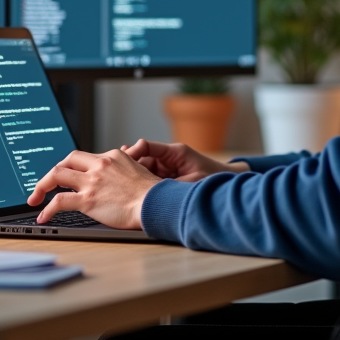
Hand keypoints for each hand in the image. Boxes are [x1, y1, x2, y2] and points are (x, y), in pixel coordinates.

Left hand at [27, 149, 159, 228]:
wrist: (156, 203)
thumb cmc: (152, 192)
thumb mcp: (139, 169)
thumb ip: (124, 167)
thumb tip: (120, 168)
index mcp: (112, 157)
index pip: (84, 157)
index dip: (72, 168)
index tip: (66, 177)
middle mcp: (100, 165)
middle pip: (67, 160)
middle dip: (52, 172)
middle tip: (44, 185)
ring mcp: (92, 181)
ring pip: (56, 175)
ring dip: (42, 186)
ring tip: (35, 199)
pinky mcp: (88, 200)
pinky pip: (58, 202)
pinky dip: (47, 209)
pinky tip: (43, 217)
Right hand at [122, 138, 249, 182]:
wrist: (226, 186)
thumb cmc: (212, 179)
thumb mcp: (190, 182)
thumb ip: (169, 184)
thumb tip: (150, 188)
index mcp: (174, 152)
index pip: (146, 146)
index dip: (132, 153)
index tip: (122, 162)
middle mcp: (168, 157)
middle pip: (141, 159)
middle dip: (128, 167)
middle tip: (114, 175)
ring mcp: (166, 168)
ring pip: (142, 170)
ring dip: (133, 178)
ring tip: (119, 186)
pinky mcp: (166, 178)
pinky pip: (149, 179)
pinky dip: (141, 185)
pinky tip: (131, 192)